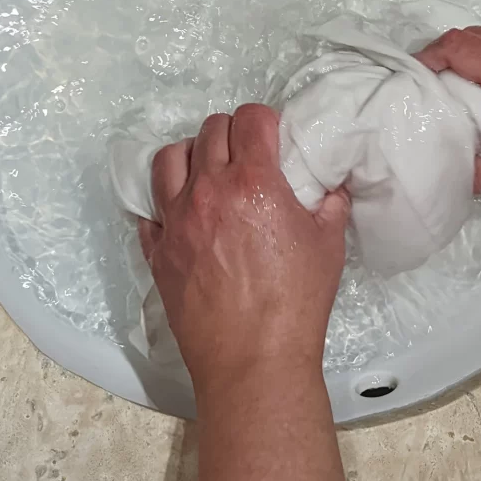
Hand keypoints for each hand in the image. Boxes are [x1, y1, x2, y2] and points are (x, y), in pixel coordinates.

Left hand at [138, 104, 349, 396]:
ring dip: (190, 155)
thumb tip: (332, 185)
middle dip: (231, 133)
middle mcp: (209, 191)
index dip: (263, 120)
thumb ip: (330, 204)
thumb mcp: (328, 245)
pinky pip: (148, 208)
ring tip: (206, 170)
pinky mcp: (158, 251)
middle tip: (245, 153)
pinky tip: (181, 211)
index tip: (271, 135)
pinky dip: (164, 201)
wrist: (254, 361)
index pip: (249, 119)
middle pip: (210, 130)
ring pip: (168, 159)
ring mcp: (176, 221)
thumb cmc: (295, 302)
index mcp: (253, 182)